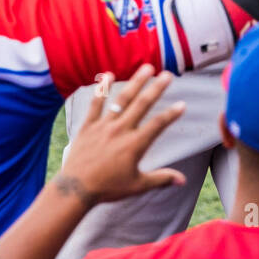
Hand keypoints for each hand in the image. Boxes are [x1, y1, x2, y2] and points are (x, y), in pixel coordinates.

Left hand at [59, 65, 186, 204]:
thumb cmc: (107, 188)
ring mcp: (104, 126)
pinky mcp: (88, 126)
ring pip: (122, 100)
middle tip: (168, 74)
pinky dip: (102, 89)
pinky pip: (96, 104)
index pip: (158, 124)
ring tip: (146, 68)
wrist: (75, 189)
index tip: (182, 104)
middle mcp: (121, 130)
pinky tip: (109, 75)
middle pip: (142, 105)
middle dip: (157, 88)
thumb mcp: (137, 186)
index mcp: (135, 144)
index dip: (172, 114)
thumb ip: (161, 179)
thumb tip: (183, 180)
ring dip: (135, 82)